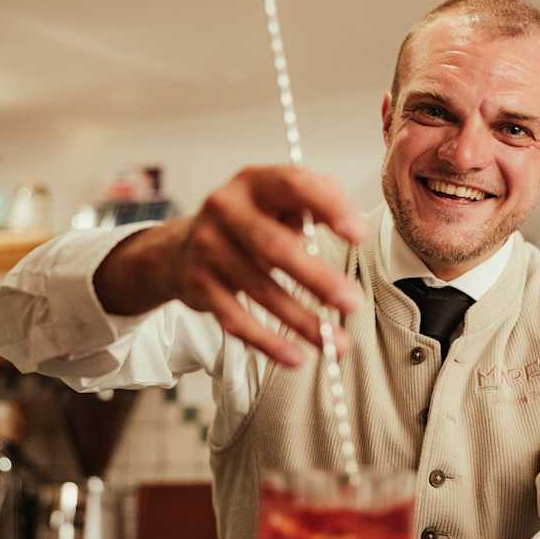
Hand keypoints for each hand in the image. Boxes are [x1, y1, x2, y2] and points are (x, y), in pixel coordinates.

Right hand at [95, 165, 367, 365]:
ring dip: (302, 321)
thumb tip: (351, 218)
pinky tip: (296, 357)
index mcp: (254, 181)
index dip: (329, 207)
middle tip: (352, 302)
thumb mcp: (279, 202)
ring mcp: (207, 248)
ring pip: (260, 291)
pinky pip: (235, 320)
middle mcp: (225, 209)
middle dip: (318, 277)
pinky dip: (267, 342)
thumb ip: (316, 200)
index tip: (359, 235)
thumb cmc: (249, 224)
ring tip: (336, 343)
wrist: (180, 249)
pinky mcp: (198, 286)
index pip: (293, 184)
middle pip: (274, 246)